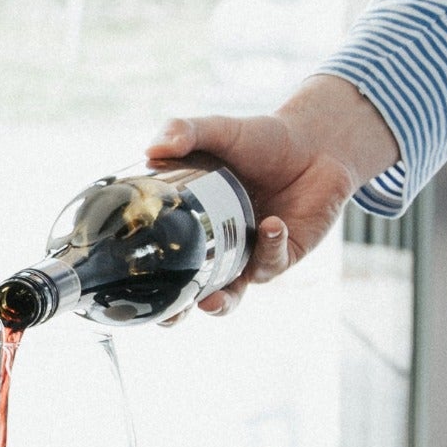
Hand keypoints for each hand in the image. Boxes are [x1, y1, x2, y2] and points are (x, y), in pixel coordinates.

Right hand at [152, 79, 392, 313]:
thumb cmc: (261, 140)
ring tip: (211, 300)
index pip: (165, 257)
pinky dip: (269, 244)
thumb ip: (183, 131)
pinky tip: (271, 222)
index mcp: (194, 222)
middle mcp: (220, 246)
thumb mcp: (217, 131)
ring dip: (222, 300)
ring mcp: (251, 253)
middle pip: (193, 289)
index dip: (150, 279)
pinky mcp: (284, 253)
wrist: (315, 142)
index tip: (131, 292)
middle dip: (181, 310)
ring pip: (233, 291)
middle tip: (171, 315)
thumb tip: (151, 149)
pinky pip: (271, 259)